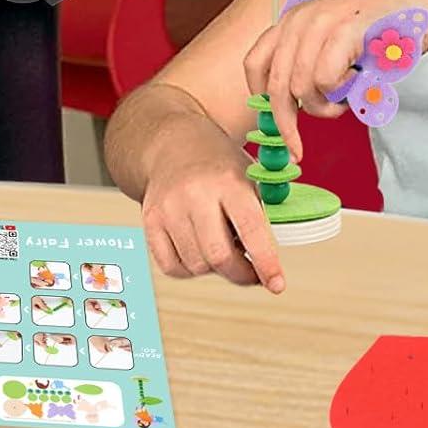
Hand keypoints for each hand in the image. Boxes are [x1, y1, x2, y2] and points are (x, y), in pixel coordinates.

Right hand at [139, 117, 285, 293]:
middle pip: (219, 256)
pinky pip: (171, 267)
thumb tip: (269, 266)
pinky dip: (189, 270)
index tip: (277, 284)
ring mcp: (169, 208)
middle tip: (252, 273)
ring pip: (196, 266)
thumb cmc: (219, 165)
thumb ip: (261, 217)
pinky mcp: (150, 220)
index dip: (266, 263)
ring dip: (215, 269)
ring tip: (222, 248)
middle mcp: (196, 194)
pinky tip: (200, 253)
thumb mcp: (248, 178)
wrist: (174, 143)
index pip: (250, 230)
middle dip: (241, 275)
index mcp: (228, 181)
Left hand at [242, 0, 427, 162]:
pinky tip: (360, 78)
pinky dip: (344, 92)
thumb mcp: (331, 41)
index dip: (259, 100)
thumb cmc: (379, 33)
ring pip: (302, 89)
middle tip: (297, 150)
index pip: (254, 64)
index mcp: (291, 20)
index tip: (272, 126)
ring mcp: (318, 24)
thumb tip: (284, 109)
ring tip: (348, 95)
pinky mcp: (340, 33)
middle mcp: (298, 19)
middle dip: (286, 124)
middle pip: (275, 84)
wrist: (420, 8)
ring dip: (327, 106)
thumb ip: (306, 65)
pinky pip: (327, 83)